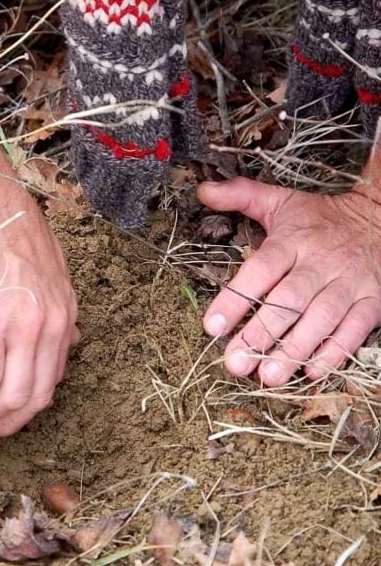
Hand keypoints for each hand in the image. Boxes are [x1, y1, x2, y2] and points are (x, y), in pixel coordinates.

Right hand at [0, 79, 78, 437]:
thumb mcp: (40, 262)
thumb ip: (45, 297)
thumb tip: (48, 328)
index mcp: (65, 309)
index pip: (55, 373)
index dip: (30, 400)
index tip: (7, 410)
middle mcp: (54, 322)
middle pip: (37, 394)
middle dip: (10, 421)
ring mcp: (27, 326)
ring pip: (12, 396)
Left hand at [198, 177, 380, 383]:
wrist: (379, 217)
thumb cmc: (319, 216)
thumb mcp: (280, 200)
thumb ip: (240, 195)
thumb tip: (202, 190)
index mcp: (293, 239)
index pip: (261, 269)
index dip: (236, 298)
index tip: (211, 326)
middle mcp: (320, 262)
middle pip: (289, 300)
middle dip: (260, 333)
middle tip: (235, 362)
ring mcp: (348, 284)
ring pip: (321, 319)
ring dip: (294, 350)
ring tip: (268, 376)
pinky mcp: (372, 301)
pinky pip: (354, 330)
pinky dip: (334, 352)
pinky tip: (311, 371)